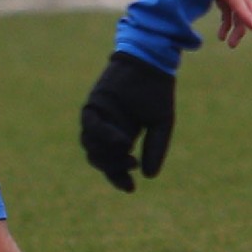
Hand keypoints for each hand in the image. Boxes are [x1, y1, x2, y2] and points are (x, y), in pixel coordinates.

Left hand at [80, 52, 175, 191]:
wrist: (151, 63)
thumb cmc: (157, 92)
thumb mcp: (161, 125)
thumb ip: (155, 149)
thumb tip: (148, 176)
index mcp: (122, 134)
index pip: (114, 162)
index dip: (119, 178)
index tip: (131, 188)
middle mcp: (106, 127)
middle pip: (99, 158)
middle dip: (113, 169)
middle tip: (130, 170)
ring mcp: (98, 116)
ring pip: (90, 146)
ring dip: (106, 155)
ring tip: (126, 155)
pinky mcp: (94, 103)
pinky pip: (90, 125)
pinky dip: (102, 136)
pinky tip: (122, 141)